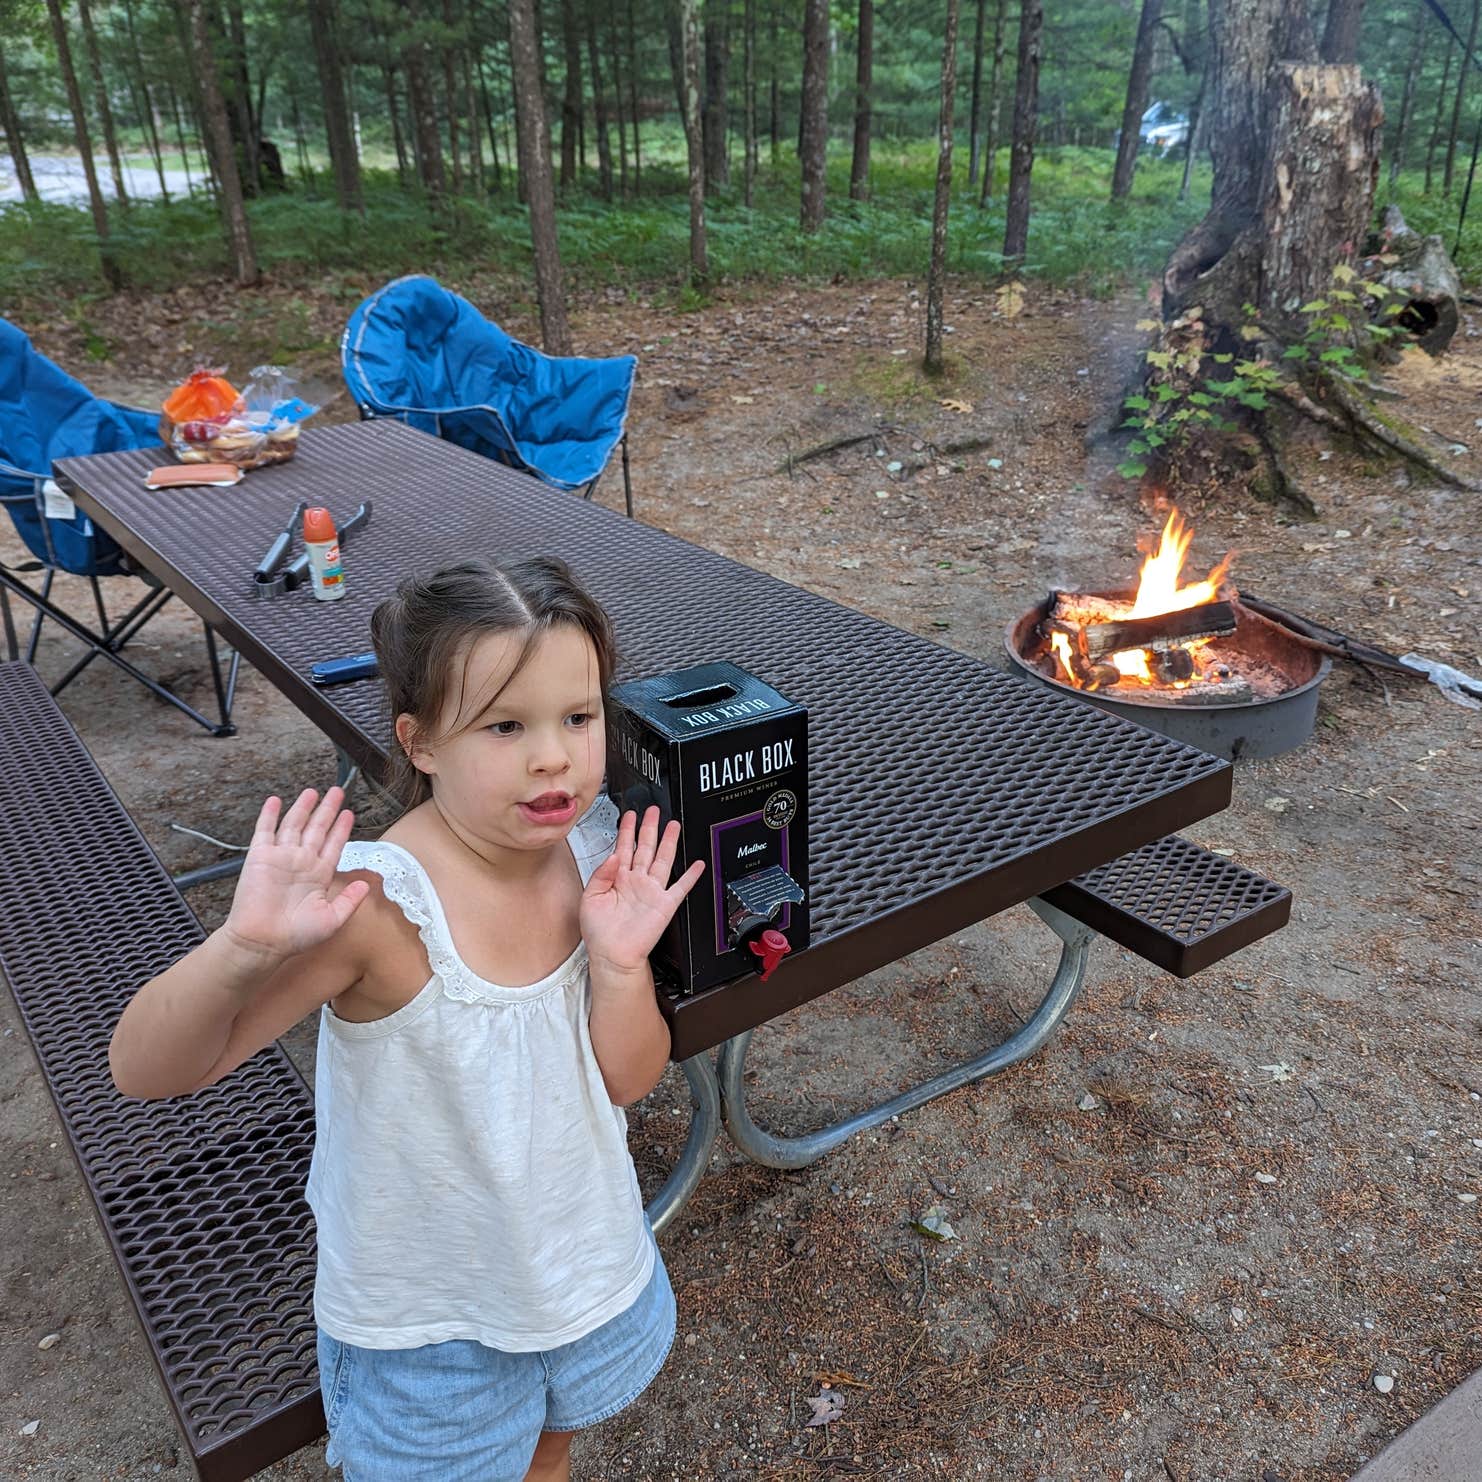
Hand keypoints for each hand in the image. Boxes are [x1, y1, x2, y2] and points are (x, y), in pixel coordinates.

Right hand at [221, 787, 369, 965]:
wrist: (262, 941)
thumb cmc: (296, 935)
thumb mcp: (332, 919)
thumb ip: (350, 900)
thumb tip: (366, 883)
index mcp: (319, 875)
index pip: (334, 845)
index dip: (342, 829)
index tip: (349, 813)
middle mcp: (302, 862)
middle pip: (317, 829)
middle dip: (327, 810)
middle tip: (337, 791)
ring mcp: (281, 857)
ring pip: (295, 825)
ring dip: (303, 807)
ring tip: (312, 792)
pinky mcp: (260, 857)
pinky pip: (265, 830)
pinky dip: (269, 815)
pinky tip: (276, 800)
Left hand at [580, 807, 704, 975]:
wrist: (613, 956)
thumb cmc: (599, 933)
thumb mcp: (589, 898)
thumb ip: (601, 873)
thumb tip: (613, 855)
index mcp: (617, 878)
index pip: (623, 847)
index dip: (627, 830)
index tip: (629, 814)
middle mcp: (635, 882)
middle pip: (645, 848)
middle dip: (649, 828)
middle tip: (653, 811)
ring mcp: (651, 891)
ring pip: (663, 860)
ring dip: (669, 842)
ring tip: (673, 825)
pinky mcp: (664, 904)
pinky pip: (681, 887)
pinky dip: (691, 876)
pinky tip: (697, 865)